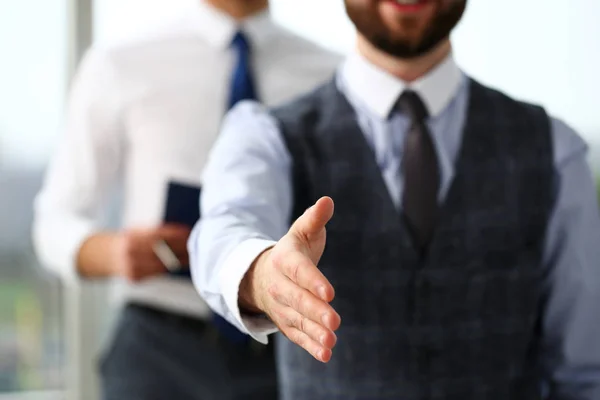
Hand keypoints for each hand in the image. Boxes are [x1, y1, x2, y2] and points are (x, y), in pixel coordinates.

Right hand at [113, 224, 190, 281]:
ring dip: (178, 261)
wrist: (106, 256)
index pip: (159, 235)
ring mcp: (131, 266)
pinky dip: (167, 267)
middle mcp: (131, 252)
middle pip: (162, 252)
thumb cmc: (128, 240)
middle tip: (191, 246)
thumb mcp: (139, 230)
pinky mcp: (134, 277)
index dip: (175, 235)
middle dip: (180, 249)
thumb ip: (158, 231)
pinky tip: (176, 263)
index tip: (187, 233)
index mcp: (133, 237)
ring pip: (162, 265)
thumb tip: (183, 233)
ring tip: (188, 256)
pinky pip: (157, 273)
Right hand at [239, 197, 339, 362]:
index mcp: (284, 259)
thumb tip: (327, 201)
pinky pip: (296, 335)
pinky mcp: (286, 323)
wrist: (262, 274)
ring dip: (314, 333)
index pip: (298, 270)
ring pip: (296, 320)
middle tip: (335, 321)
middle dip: (314, 310)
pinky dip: (310, 345)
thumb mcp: (301, 231)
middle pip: (296, 299)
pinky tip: (326, 354)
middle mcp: (279, 284)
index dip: (313, 281)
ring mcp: (281, 306)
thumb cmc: (292, 251)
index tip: (330, 292)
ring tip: (331, 342)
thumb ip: (315, 218)